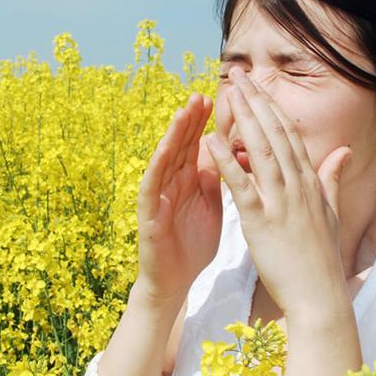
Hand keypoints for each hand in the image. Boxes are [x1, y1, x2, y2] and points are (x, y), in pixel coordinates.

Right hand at [135, 92, 223, 303]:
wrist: (176, 281)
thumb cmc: (193, 243)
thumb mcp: (211, 204)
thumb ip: (215, 178)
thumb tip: (226, 150)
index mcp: (190, 179)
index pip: (197, 143)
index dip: (207, 122)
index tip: (221, 98)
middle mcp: (172, 182)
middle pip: (181, 144)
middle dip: (191, 119)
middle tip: (201, 94)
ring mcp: (158, 195)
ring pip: (165, 158)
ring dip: (174, 134)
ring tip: (183, 112)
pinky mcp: (149, 214)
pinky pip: (152, 185)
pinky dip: (158, 166)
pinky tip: (165, 150)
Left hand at [205, 67, 352, 315]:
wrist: (319, 295)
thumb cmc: (321, 257)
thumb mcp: (329, 212)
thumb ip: (331, 178)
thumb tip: (344, 152)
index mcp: (309, 182)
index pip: (289, 134)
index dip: (272, 107)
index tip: (258, 86)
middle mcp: (297, 185)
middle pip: (274, 133)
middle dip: (256, 101)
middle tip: (239, 75)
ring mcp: (280, 201)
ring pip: (260, 150)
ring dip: (243, 119)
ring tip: (228, 93)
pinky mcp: (261, 221)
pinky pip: (241, 185)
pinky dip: (226, 161)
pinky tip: (210, 140)